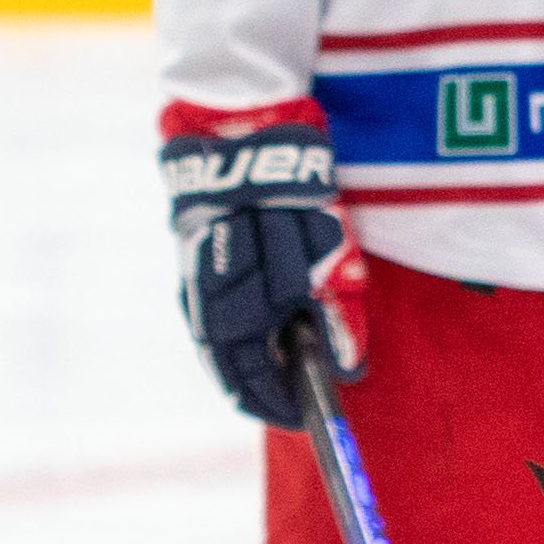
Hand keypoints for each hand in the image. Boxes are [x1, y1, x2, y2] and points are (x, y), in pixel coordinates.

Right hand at [164, 112, 353, 422]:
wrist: (238, 126)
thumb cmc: (290, 189)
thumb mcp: (328, 248)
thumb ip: (338, 310)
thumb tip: (350, 366)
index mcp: (234, 306)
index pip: (248, 379)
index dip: (278, 403)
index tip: (303, 416)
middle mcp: (204, 300)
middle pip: (228, 365)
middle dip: (261, 387)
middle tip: (293, 399)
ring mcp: (193, 277)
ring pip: (218, 340)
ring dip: (247, 361)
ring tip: (279, 370)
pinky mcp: (193, 255)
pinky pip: (211, 312)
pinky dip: (236, 331)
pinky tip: (259, 327)